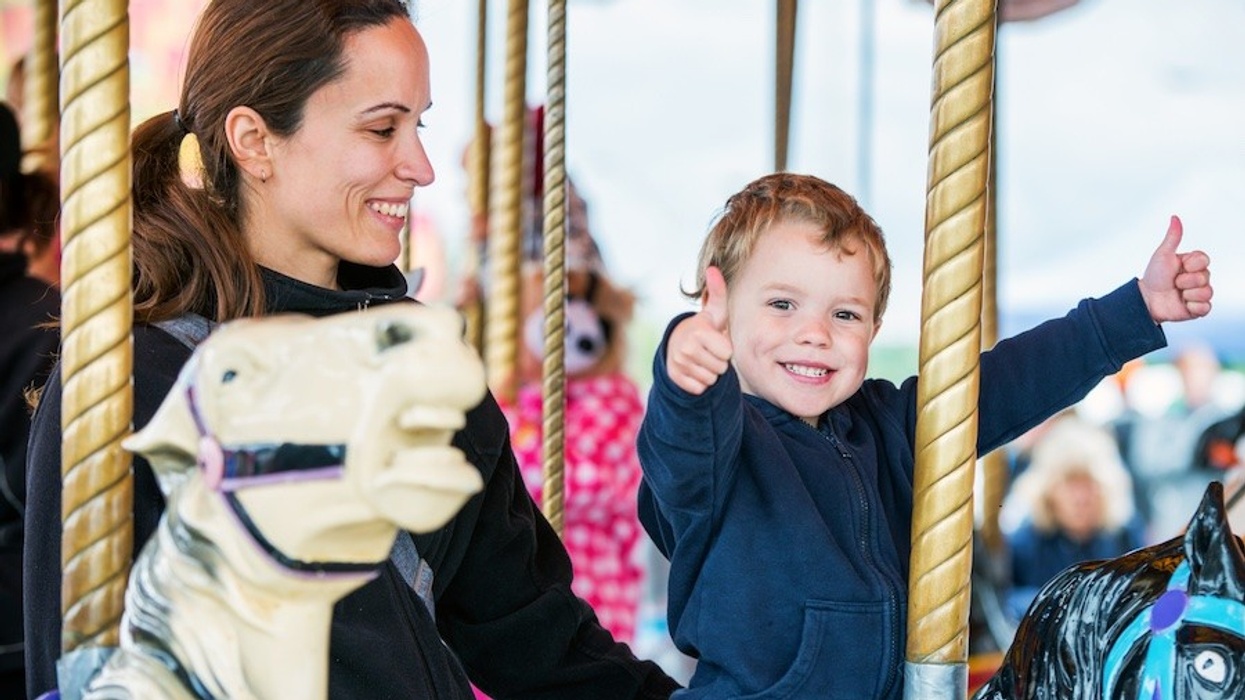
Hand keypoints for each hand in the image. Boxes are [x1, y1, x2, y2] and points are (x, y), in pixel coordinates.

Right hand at [666, 266, 732, 394]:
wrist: (677, 345)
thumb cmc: (704, 328)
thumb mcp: (714, 311)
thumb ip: (718, 292)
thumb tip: (713, 268)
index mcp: (698, 331)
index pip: (727, 353)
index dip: (725, 349)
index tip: (716, 341)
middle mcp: (685, 347)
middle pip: (720, 368)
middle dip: (718, 362)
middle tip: (708, 351)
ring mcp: (679, 363)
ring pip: (710, 380)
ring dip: (709, 372)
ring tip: (701, 360)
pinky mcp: (675, 378)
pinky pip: (699, 388)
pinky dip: (699, 383)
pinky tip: (694, 370)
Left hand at [1139, 215, 1212, 323]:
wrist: (1146, 299)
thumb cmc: (1154, 276)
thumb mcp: (1163, 255)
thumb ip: (1173, 237)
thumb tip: (1175, 218)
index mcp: (1193, 264)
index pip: (1204, 260)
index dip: (1191, 264)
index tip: (1179, 266)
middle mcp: (1199, 278)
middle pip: (1205, 277)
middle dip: (1186, 280)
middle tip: (1174, 282)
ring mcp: (1199, 294)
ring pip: (1207, 292)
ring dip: (1188, 294)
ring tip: (1177, 293)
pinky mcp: (1197, 309)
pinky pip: (1205, 308)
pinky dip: (1193, 306)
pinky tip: (1183, 304)